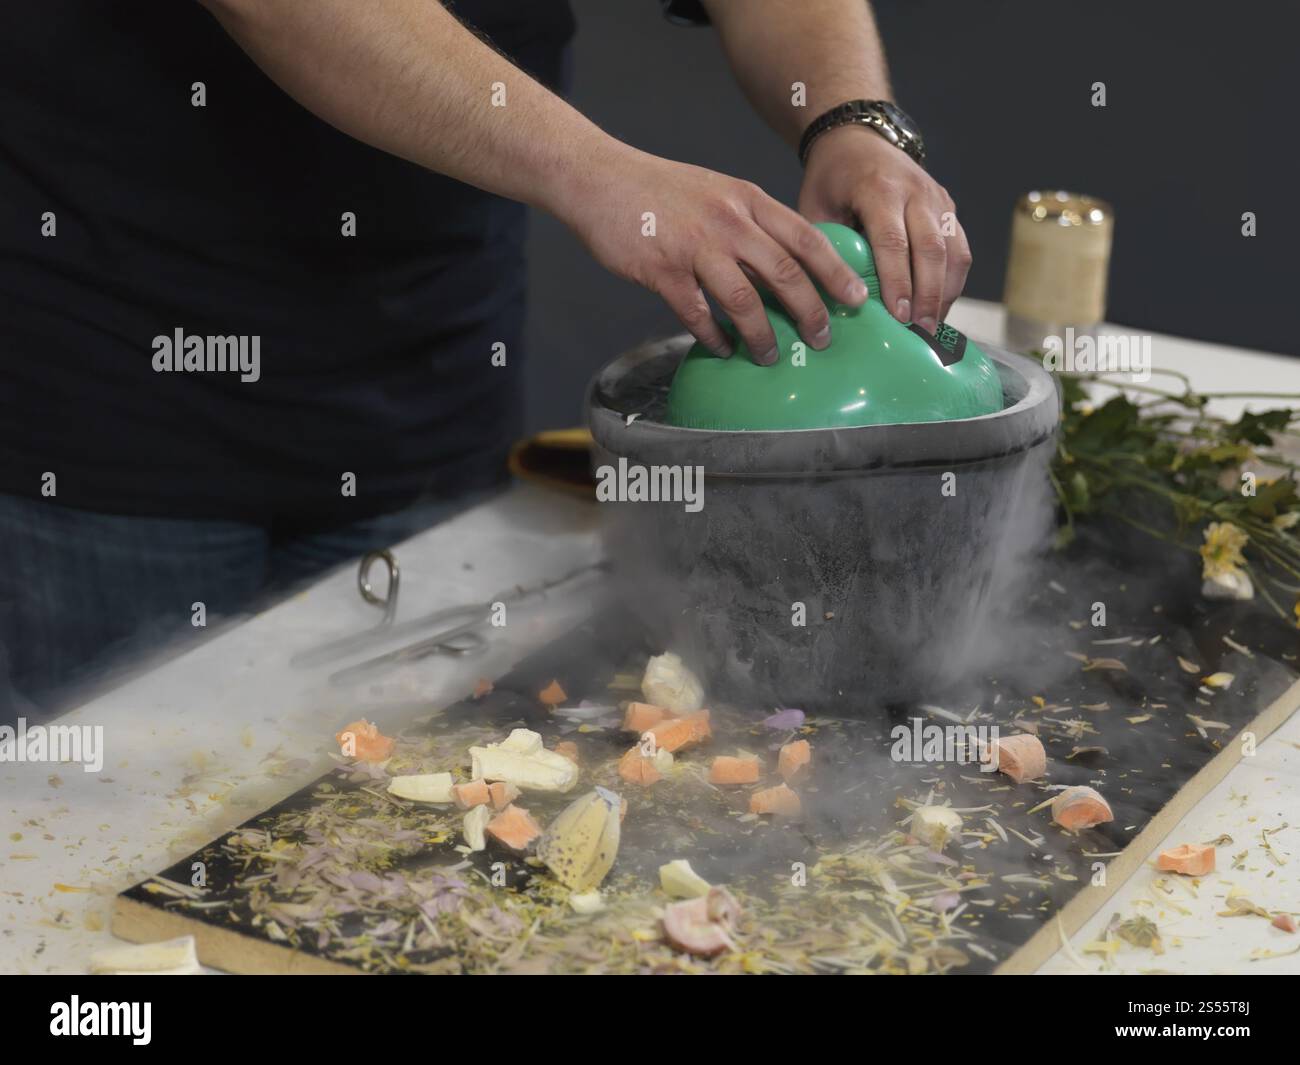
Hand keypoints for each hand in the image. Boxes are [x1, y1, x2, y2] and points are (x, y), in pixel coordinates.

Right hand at [552, 142, 868, 363]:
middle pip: (785, 274)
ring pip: (744, 300)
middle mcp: (728, 222)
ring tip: (770, 356)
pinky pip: (697, 314)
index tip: (857, 300)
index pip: (806, 239)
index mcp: (747, 200)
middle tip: (822, 340)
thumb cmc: (659, 191)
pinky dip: (713, 337)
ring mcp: (694, 246)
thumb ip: (749, 224)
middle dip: (810, 313)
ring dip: (762, 335)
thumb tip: (783, 267)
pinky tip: (722, 349)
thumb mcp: (716, 193)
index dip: (836, 273)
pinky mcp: (661, 271)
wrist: (599, 178)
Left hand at [798, 124, 971, 332]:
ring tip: (932, 328)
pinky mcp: (949, 207)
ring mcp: (937, 198)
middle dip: (927, 295)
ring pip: (954, 251)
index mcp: (879, 188)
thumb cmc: (831, 179)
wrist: (857, 137)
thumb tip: (828, 299)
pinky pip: (960, 248)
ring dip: (945, 293)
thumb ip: (824, 247)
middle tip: (920, 332)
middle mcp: (916, 191)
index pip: (893, 241)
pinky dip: (952, 281)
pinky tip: (939, 308)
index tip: (898, 317)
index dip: (898, 282)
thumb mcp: (814, 207)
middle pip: (931, 249)